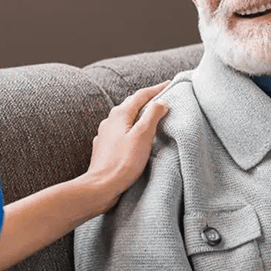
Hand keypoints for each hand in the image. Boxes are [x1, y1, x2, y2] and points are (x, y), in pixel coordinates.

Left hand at [86, 81, 169, 210]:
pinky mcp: (105, 147)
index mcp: (120, 114)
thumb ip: (153, 116)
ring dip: (139, 115)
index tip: (170, 84)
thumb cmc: (123, 162)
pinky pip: (121, 132)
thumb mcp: (143, 136)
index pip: (141, 95)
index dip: (157, 89)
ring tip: (152, 116)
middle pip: (132, 104)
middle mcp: (110, 120)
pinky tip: (136, 136)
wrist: (101, 186)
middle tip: (163, 97)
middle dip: (148, 100)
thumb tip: (161, 102)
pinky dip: (132, 129)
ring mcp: (105, 134)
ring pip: (126, 118)